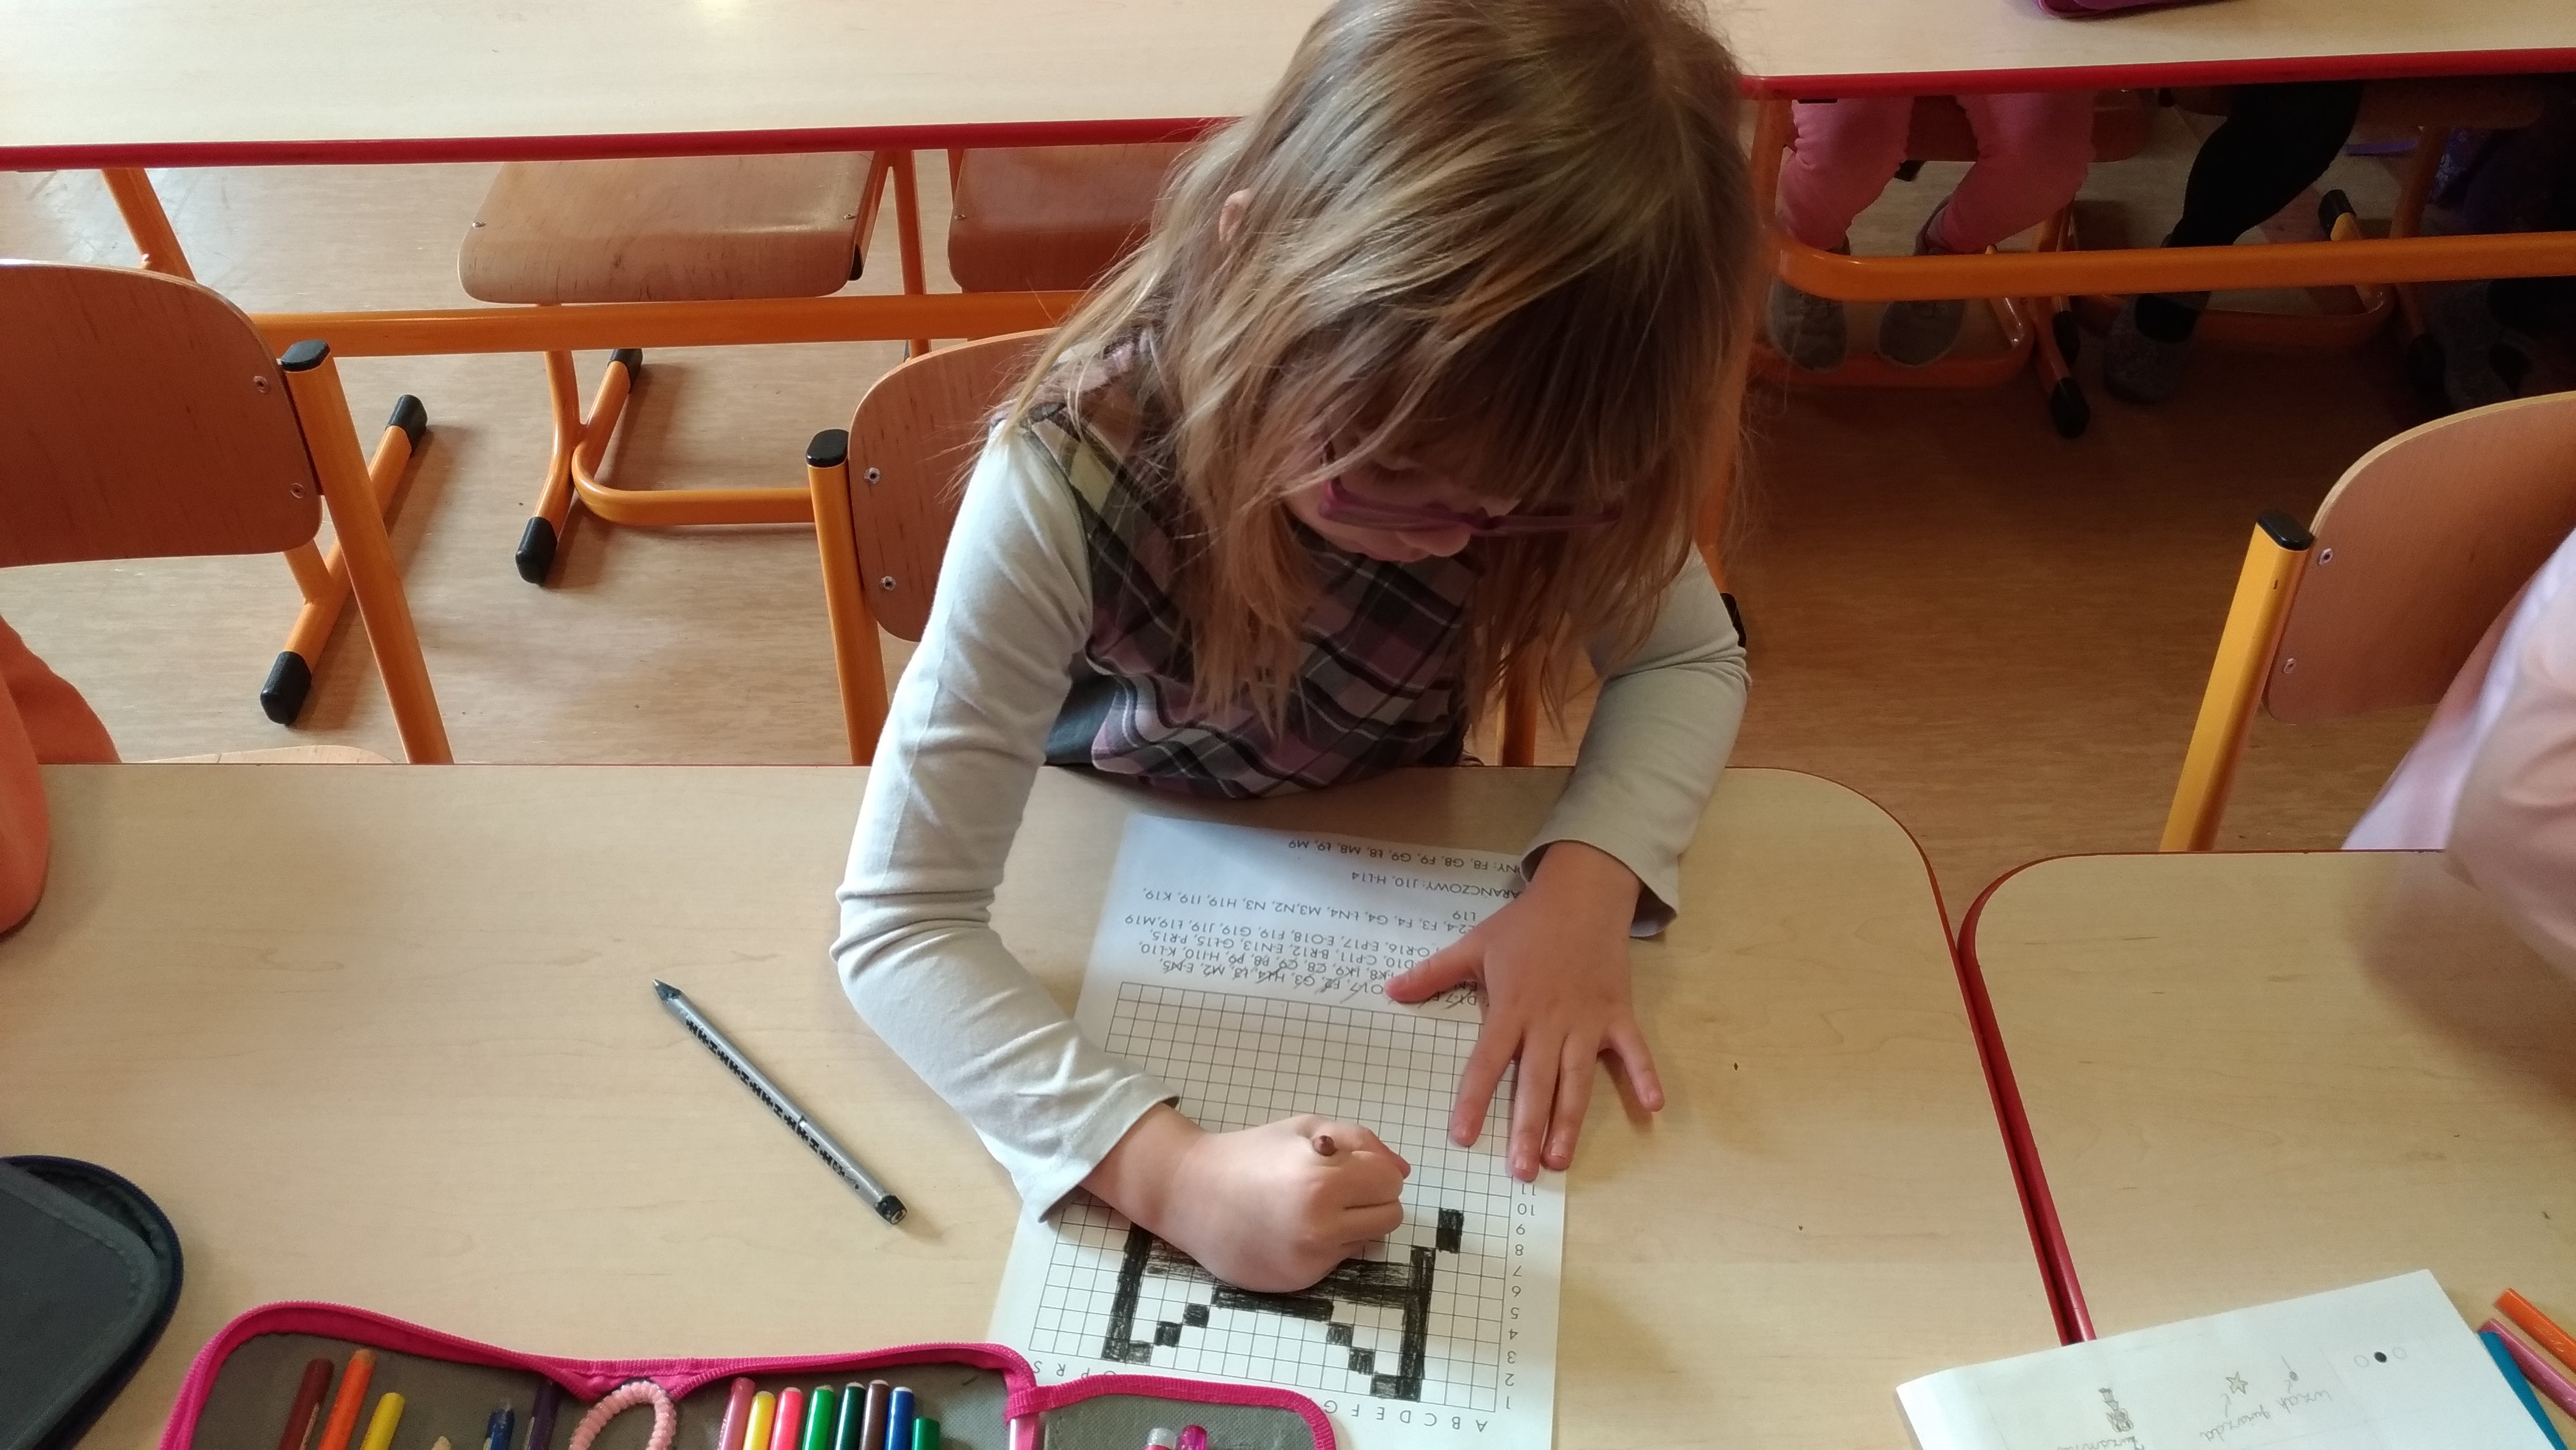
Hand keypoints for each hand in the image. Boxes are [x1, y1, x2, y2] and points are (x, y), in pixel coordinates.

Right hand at [1084, 1104, 1410, 1291]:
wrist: (1191, 1195)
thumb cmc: (1250, 1154)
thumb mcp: (1305, 1128)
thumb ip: (1361, 1142)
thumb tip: (1403, 1171)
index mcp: (1323, 1180)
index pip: (1391, 1181)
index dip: (1375, 1168)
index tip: (1350, 1164)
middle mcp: (1321, 1226)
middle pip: (1390, 1215)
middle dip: (1372, 1197)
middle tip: (1338, 1186)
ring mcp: (1310, 1259)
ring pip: (1369, 1241)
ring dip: (1354, 1223)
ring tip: (1316, 1207)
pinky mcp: (1300, 1282)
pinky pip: (1339, 1260)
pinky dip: (1328, 1245)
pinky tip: (1294, 1230)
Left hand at [1385, 840, 1662, 1179]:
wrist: (1582, 893)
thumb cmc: (1525, 923)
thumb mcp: (1474, 944)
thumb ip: (1433, 973)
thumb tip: (1390, 990)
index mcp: (1511, 1008)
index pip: (1488, 1062)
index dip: (1475, 1100)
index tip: (1464, 1136)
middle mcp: (1549, 1021)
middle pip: (1536, 1082)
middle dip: (1529, 1128)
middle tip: (1522, 1171)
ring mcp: (1587, 1020)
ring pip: (1578, 1078)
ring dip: (1571, 1120)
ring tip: (1562, 1159)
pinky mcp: (1617, 1013)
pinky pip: (1633, 1049)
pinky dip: (1645, 1075)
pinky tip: (1653, 1107)